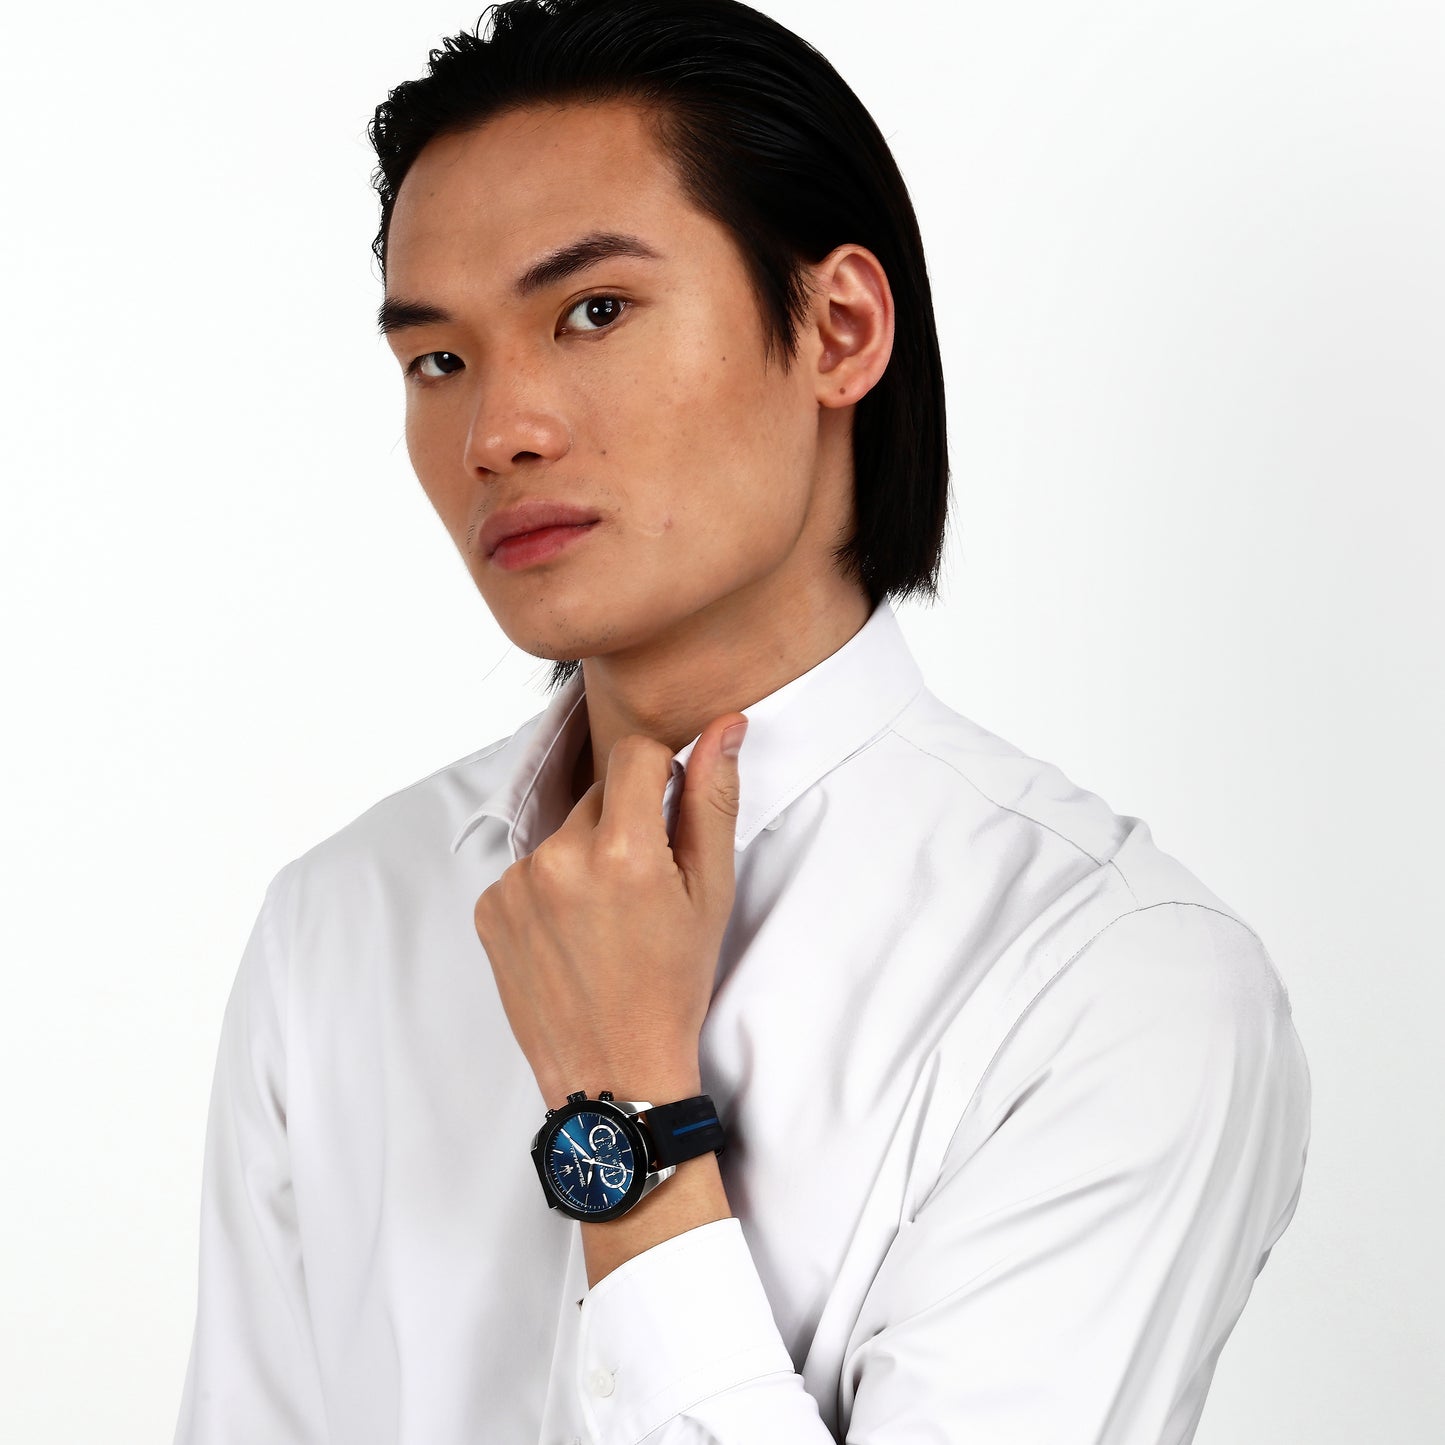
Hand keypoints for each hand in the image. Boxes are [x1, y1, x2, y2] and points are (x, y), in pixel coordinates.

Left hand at [473, 713, 748, 1109]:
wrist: (614, 1071)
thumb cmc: (672, 985)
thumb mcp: (711, 892)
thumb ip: (713, 800)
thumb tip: (726, 726)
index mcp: (622, 851)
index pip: (636, 753)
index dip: (661, 777)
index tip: (668, 818)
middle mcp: (559, 858)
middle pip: (598, 794)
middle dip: (624, 823)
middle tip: (642, 887)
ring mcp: (515, 884)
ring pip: (563, 832)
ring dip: (585, 856)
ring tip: (605, 919)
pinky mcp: (487, 908)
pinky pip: (527, 869)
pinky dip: (550, 889)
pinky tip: (572, 934)